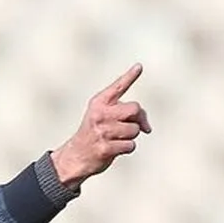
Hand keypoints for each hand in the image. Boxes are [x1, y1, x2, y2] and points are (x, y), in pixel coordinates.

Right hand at [51, 63, 151, 187]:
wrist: (76, 156)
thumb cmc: (95, 134)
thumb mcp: (103, 116)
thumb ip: (125, 113)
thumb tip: (148, 128)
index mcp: (99, 102)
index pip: (118, 87)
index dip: (130, 77)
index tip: (139, 67)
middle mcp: (100, 114)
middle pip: (135, 108)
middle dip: (138, 118)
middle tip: (132, 125)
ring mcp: (103, 131)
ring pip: (135, 129)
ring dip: (131, 136)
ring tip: (117, 138)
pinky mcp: (106, 148)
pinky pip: (130, 145)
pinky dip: (127, 148)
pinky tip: (115, 148)